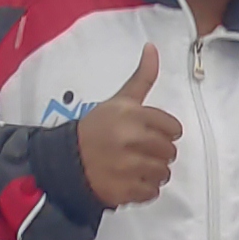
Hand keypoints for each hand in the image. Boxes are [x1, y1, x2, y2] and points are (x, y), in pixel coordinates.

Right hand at [77, 45, 180, 207]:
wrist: (66, 161)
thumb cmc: (96, 129)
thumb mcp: (118, 101)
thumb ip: (142, 78)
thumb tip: (152, 47)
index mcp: (132, 115)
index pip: (173, 128)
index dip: (165, 133)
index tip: (150, 134)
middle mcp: (131, 139)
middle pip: (170, 152)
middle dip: (159, 153)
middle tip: (141, 152)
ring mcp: (128, 166)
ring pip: (164, 173)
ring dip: (154, 172)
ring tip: (136, 167)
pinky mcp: (125, 190)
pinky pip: (152, 192)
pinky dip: (145, 189)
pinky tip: (131, 180)